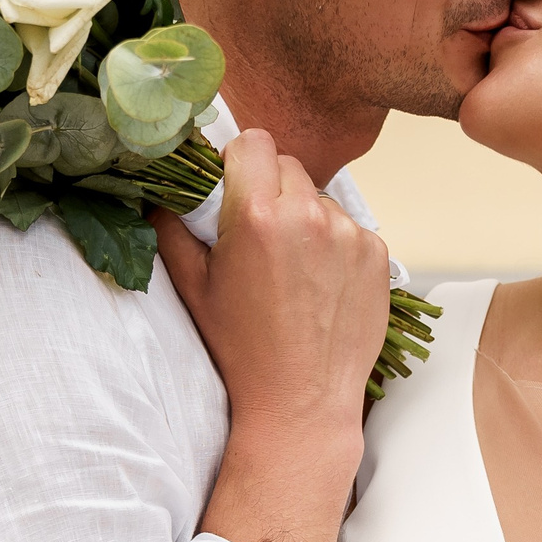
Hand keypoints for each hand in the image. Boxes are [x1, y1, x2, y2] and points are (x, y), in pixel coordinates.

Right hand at [157, 130, 390, 441]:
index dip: (240, 161)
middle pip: (288, 166)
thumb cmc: (243, 348)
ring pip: (320, 199)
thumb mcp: (194, 288)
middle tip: (260, 236)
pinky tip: (320, 285)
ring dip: (305, 219)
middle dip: (271, 191)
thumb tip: (164, 196)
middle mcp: (308, 216)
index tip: (235, 186)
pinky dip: (335, 246)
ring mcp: (349, 234)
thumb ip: (173, 230)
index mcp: (256, 216)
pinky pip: (350, 229)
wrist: (301, 399)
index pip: (253, 142)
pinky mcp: (377, 254)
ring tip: (293, 270)